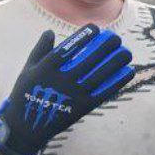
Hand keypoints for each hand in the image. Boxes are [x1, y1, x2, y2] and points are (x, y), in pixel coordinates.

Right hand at [0, 25, 133, 154]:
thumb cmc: (26, 94)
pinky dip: (117, 82)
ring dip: (115, 63)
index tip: (96, 27)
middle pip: (88, 61)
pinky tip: (128, 73)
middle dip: (105, 47)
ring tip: (127, 52)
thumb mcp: (27, 70)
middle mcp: (61, 81)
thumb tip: (50, 31)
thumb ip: (39, 50)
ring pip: (99, 76)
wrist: (27, 126)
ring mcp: (73, 95)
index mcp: (46, 69)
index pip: (67, 49)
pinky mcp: (82, 108)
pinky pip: (103, 92)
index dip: (83, 37)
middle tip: (117, 38)